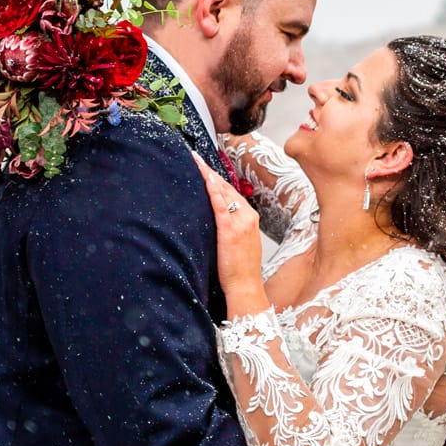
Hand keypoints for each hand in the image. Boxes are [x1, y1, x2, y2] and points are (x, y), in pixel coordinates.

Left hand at [193, 154, 268, 312]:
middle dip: (211, 173)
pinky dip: (214, 191)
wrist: (246, 286)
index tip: (205, 167)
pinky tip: (206, 180)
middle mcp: (247, 216)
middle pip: (227, 188)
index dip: (217, 179)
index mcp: (249, 218)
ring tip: (196, 162)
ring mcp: (240, 222)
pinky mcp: (230, 231)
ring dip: (209, 176)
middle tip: (195, 158)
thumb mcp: (239, 243)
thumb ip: (230, 228)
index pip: (231, 193)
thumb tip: (215, 219)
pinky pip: (221, 206)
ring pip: (224, 192)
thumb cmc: (240, 270)